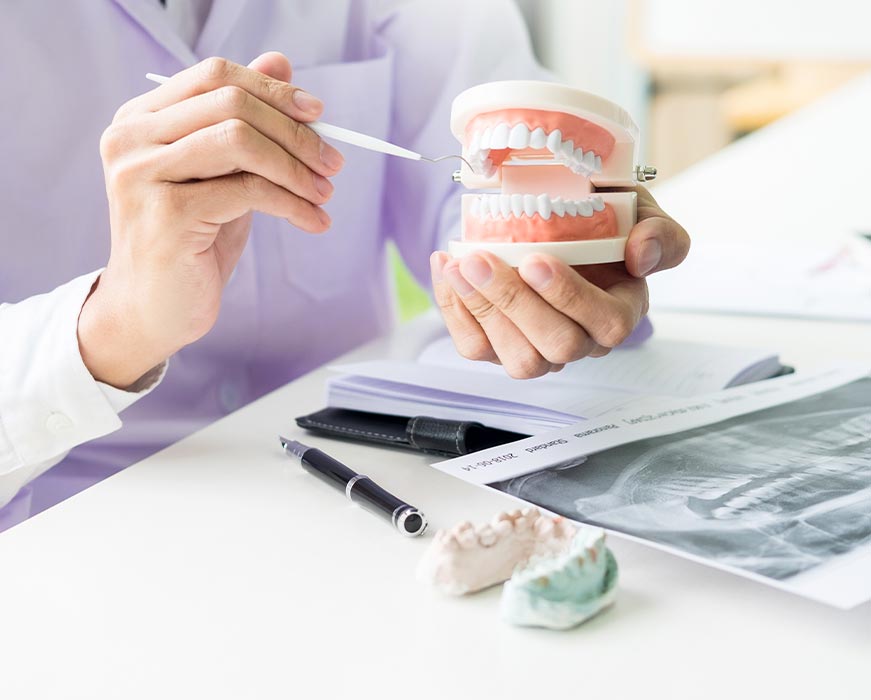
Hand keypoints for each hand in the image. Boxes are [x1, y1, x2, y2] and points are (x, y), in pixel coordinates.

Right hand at [77, 53, 343, 387]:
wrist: (153, 309)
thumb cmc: (191, 240)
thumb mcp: (222, 174)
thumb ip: (243, 121)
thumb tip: (281, 63)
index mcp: (140, 119)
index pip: (215, 76)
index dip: (272, 89)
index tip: (317, 114)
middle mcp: (131, 139)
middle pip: (231, 104)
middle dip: (294, 132)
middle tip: (333, 162)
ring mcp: (143, 176)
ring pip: (241, 142)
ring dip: (297, 168)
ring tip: (325, 194)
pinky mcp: (167, 216)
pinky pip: (247, 192)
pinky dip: (293, 204)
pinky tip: (315, 221)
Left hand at [431, 186, 689, 378]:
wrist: (553, 217)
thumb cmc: (599, 219)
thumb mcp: (639, 212)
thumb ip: (659, 232)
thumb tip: (640, 255)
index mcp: (622, 310)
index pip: (608, 323)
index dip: (569, 296)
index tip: (535, 259)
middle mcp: (584, 341)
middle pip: (558, 347)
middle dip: (516, 304)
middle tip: (483, 260)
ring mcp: (540, 351)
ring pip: (518, 359)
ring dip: (483, 311)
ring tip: (460, 264)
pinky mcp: (500, 349)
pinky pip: (477, 348)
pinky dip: (455, 310)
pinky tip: (447, 268)